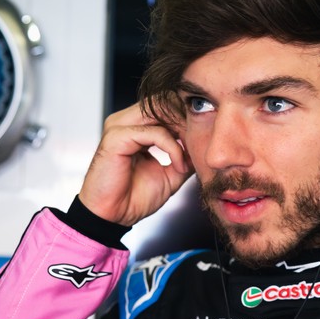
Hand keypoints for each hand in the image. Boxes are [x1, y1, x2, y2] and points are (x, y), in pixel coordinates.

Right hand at [78, 102, 192, 225]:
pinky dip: (173, 148)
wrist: (114, 217)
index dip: (187, 116)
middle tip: (203, 139)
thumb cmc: (134, 197)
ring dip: (182, 129)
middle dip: (187, 119)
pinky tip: (179, 165)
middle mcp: (125, 121)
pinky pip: (154, 132)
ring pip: (159, 110)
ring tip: (193, 149)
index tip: (205, 136)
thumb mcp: (170, 174)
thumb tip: (203, 147)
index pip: (165, 104)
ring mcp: (119, 126)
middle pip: (163, 101)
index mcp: (135, 126)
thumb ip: (184, 156)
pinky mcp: (117, 137)